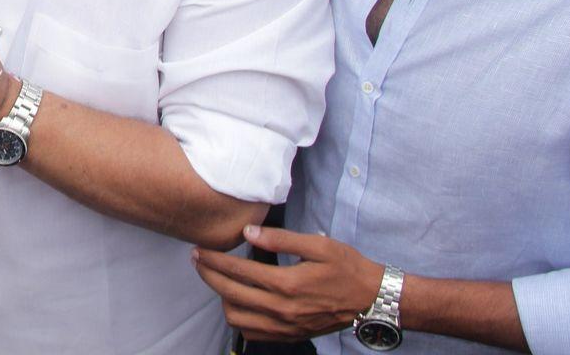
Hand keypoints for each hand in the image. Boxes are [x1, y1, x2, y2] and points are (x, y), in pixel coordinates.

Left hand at [192, 226, 383, 341]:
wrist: (371, 299)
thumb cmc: (347, 267)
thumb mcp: (318, 245)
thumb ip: (281, 238)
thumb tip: (249, 233)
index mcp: (287, 284)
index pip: (238, 272)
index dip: (214, 260)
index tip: (200, 250)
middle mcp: (282, 309)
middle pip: (230, 294)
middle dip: (208, 276)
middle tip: (198, 261)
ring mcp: (285, 326)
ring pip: (237, 318)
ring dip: (222, 298)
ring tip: (218, 280)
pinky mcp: (290, 336)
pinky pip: (253, 334)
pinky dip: (239, 319)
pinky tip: (239, 302)